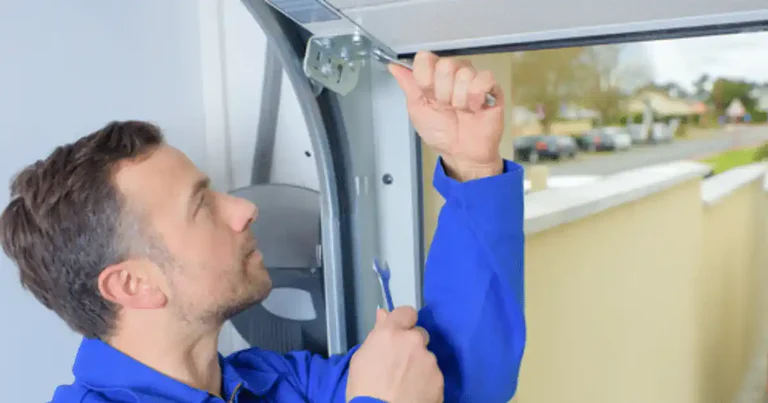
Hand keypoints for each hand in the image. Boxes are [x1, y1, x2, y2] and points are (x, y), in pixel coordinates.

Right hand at [346, 306, 443, 402]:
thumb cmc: (363, 389)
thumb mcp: (361, 359)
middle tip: (401, 364)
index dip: (404, 322)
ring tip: (407, 383)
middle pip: (419, 334)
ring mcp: (429, 360)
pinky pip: (434, 375)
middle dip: (412, 345)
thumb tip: (383, 314)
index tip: (399, 333)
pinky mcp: (439, 379)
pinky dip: (427, 381)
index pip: (407, 312)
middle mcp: (413, 341)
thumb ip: (376, 334)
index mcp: (391, 333)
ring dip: (420, 364)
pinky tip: (416, 393)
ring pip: (427, 356)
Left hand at [389, 51, 504, 180]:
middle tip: (446, 107)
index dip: (425, 78)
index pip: (425, 58)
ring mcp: (472, 78)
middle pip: (445, 64)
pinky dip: (475, 97)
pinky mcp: (491, 86)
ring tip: (461, 111)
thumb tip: (393, 66)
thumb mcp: (418, 110)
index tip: (427, 95)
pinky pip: (483, 78)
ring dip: (459, 99)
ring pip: (464, 73)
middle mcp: (452, 73)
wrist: (461, 153)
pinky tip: (475, 108)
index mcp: (433, 76)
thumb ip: (408, 86)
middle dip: (443, 92)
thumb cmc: (440, 133)